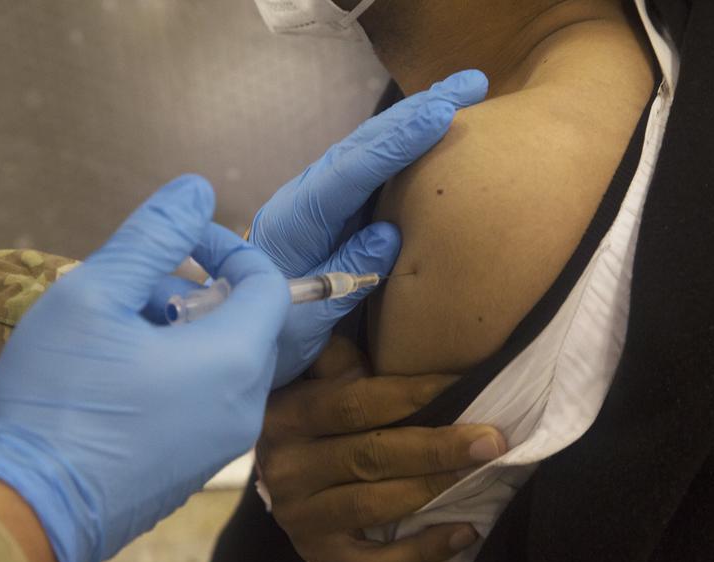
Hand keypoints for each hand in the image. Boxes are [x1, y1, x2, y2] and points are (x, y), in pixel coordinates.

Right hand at [0, 175, 289, 561]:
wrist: (30, 509)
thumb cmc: (58, 398)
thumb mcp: (93, 295)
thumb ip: (151, 236)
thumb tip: (196, 189)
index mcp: (234, 360)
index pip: (269, 284)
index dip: (231, 249)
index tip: (185, 242)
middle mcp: (246, 405)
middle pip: (246, 323)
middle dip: (198, 291)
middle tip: (136, 292)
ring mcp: (226, 441)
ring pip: (225, 361)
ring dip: (183, 331)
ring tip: (118, 334)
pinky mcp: (200, 464)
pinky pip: (209, 398)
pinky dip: (180, 371)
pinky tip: (121, 375)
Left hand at [251, 70, 489, 385]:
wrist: (241, 320)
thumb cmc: (272, 326)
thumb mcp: (308, 313)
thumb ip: (347, 272)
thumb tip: (391, 234)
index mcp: (297, 219)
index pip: (352, 172)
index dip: (398, 143)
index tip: (441, 113)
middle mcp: (309, 194)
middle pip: (365, 143)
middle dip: (418, 111)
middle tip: (471, 84)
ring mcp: (321, 195)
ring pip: (370, 146)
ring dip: (415, 117)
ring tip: (463, 93)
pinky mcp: (333, 204)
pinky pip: (372, 165)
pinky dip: (403, 141)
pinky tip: (433, 128)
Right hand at [257, 338, 506, 561]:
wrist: (284, 474)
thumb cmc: (316, 414)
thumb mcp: (318, 379)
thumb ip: (342, 357)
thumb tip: (381, 303)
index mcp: (288, 415)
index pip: (356, 403)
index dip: (414, 394)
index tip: (465, 385)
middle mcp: (286, 468)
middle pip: (371, 455)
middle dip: (438, 446)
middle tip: (492, 438)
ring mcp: (300, 516)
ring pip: (375, 505)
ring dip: (435, 488)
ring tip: (483, 473)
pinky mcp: (319, 553)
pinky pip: (375, 561)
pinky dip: (423, 549)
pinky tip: (464, 530)